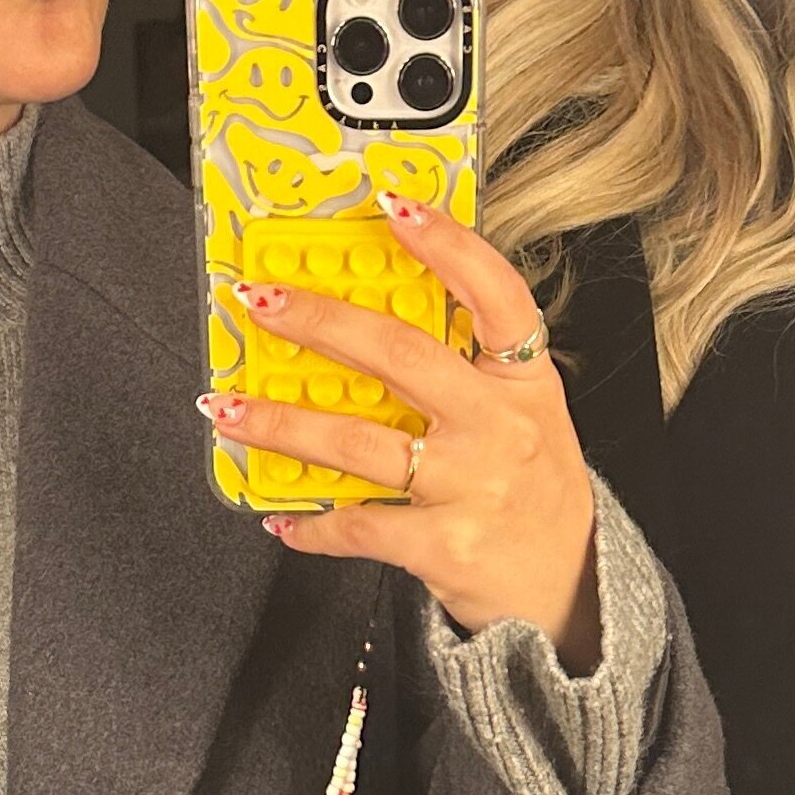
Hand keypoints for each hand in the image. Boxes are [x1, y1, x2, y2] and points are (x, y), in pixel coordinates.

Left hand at [204, 199, 601, 661]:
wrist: (566, 589)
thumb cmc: (532, 492)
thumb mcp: (525, 414)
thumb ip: (467, 370)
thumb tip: (366, 324)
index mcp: (525, 381)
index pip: (495, 294)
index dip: (447, 244)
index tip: (393, 205)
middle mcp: (501, 426)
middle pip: (400, 356)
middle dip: (318, 321)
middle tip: (259, 300)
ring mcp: (472, 487)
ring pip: (358, 443)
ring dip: (282, 422)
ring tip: (228, 407)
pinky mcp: (444, 546)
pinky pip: (358, 526)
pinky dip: (311, 524)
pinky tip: (281, 516)